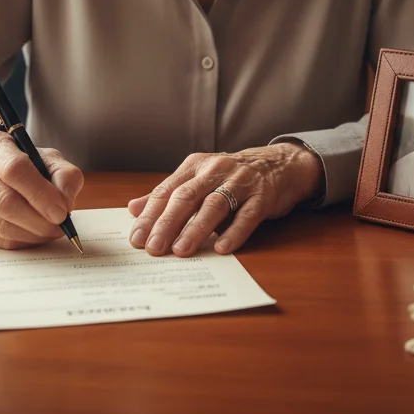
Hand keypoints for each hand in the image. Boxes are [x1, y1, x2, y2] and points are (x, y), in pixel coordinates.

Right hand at [0, 132, 83, 249]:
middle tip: (60, 226)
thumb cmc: (23, 164)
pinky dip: (22, 241)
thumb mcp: (46, 158)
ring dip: (33, 233)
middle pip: (5, 201)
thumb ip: (64, 174)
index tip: (62, 211)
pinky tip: (35, 234)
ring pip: (1, 225)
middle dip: (38, 219)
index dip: (41, 193)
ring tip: (52, 230)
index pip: (15, 169)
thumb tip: (65, 202)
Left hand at [126, 143, 322, 256]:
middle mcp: (215, 170)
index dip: (150, 215)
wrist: (280, 164)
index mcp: (196, 166)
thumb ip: (168, 194)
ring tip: (181, 250)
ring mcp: (240, 182)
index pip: (167, 191)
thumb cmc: (233, 176)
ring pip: (214, 205)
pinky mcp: (262, 195)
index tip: (136, 238)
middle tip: (153, 248)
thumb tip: (133, 208)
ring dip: (196, 228)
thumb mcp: (199, 179)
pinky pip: (247, 215)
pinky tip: (222, 247)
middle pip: (186, 197)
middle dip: (167, 223)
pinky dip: (234, 232)